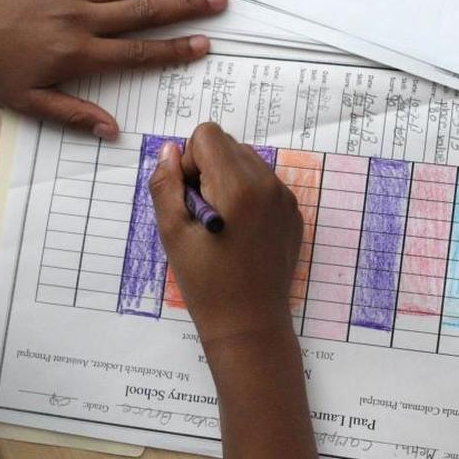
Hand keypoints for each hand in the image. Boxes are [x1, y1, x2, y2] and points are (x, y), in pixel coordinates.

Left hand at [0, 0, 226, 139]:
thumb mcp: (29, 104)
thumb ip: (75, 115)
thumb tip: (113, 132)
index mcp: (77, 55)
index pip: (138, 53)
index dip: (174, 50)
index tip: (205, 44)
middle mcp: (78, 19)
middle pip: (143, 12)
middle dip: (185, 7)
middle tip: (219, 1)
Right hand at [149, 123, 302, 352]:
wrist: (249, 324)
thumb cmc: (206, 283)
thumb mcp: (173, 233)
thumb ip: (166, 185)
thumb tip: (169, 151)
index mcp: (238, 186)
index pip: (208, 135)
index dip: (189, 161)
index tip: (189, 197)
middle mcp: (268, 184)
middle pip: (228, 144)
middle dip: (207, 168)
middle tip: (201, 214)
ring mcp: (285, 199)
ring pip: (247, 161)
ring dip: (226, 180)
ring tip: (220, 224)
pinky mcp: (293, 214)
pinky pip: (264, 184)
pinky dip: (246, 196)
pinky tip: (238, 232)